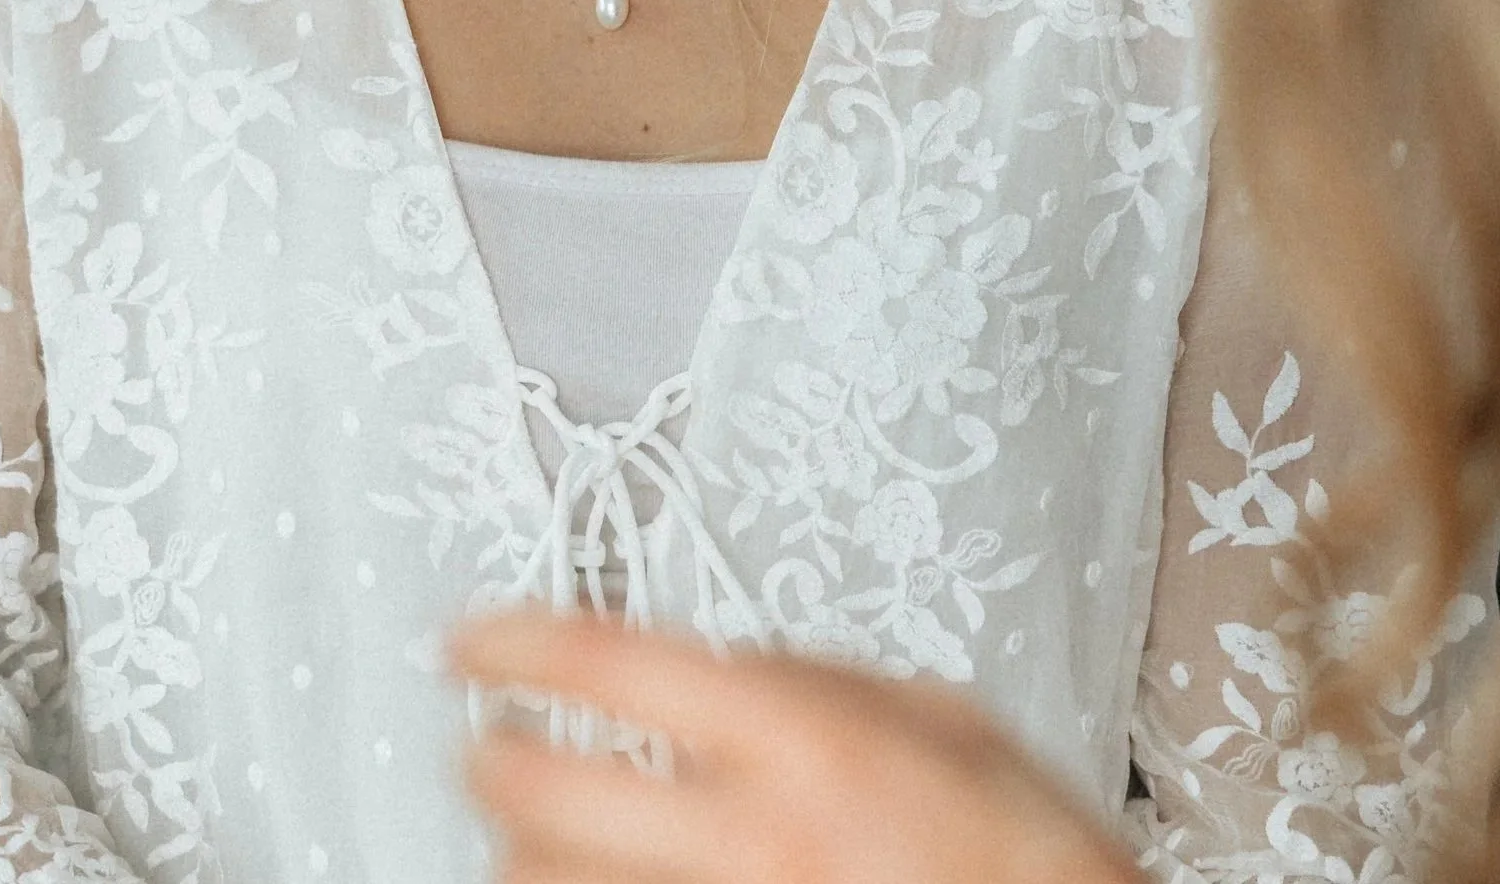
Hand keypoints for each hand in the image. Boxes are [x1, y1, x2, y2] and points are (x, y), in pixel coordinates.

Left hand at [451, 610, 1137, 883]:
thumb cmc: (1031, 863)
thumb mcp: (949, 719)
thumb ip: (826, 678)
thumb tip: (730, 660)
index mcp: (803, 744)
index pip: (605, 665)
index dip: (513, 641)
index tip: (468, 639)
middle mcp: (750, 841)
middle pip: (543, 797)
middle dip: (487, 763)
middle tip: (480, 743)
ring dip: (519, 858)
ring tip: (525, 834)